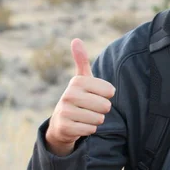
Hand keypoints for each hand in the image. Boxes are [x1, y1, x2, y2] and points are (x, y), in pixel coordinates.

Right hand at [44, 38, 115, 155]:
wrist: (61, 122)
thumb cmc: (78, 97)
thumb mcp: (82, 79)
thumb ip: (82, 60)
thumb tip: (76, 39)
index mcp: (77, 81)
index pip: (109, 91)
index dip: (107, 96)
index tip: (95, 95)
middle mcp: (69, 94)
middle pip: (105, 106)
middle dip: (102, 109)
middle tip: (90, 107)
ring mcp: (65, 111)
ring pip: (99, 118)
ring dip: (95, 120)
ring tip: (85, 116)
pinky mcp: (65, 127)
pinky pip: (91, 129)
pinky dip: (89, 129)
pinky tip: (80, 125)